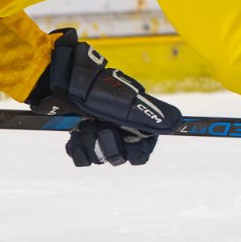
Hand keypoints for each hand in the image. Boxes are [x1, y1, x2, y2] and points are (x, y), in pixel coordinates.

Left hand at [28, 29, 181, 166]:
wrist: (61, 83)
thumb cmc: (95, 90)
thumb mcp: (126, 103)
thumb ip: (151, 118)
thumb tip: (179, 123)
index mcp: (135, 122)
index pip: (142, 152)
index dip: (135, 153)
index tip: (126, 147)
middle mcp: (119, 130)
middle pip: (118, 157)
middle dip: (106, 145)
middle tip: (99, 127)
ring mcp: (99, 133)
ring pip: (98, 158)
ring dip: (88, 143)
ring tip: (83, 125)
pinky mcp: (80, 137)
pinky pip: (81, 157)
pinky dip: (76, 148)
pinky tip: (74, 134)